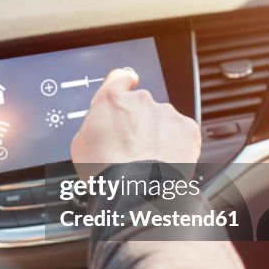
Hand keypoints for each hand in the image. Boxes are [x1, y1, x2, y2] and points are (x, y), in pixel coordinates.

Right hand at [70, 68, 200, 177]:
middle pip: (142, 105)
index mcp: (112, 100)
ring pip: (164, 120)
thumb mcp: (81, 142)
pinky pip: (183, 133)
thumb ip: (95, 123)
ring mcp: (166, 114)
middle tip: (133, 147)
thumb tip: (100, 127)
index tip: (127, 86)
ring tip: (149, 160)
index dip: (123, 83)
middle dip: (139, 122)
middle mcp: (141, 101)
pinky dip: (177, 145)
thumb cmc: (105, 171)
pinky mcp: (187, 129)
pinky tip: (165, 161)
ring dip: (158, 135)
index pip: (119, 78)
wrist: (134, 190)